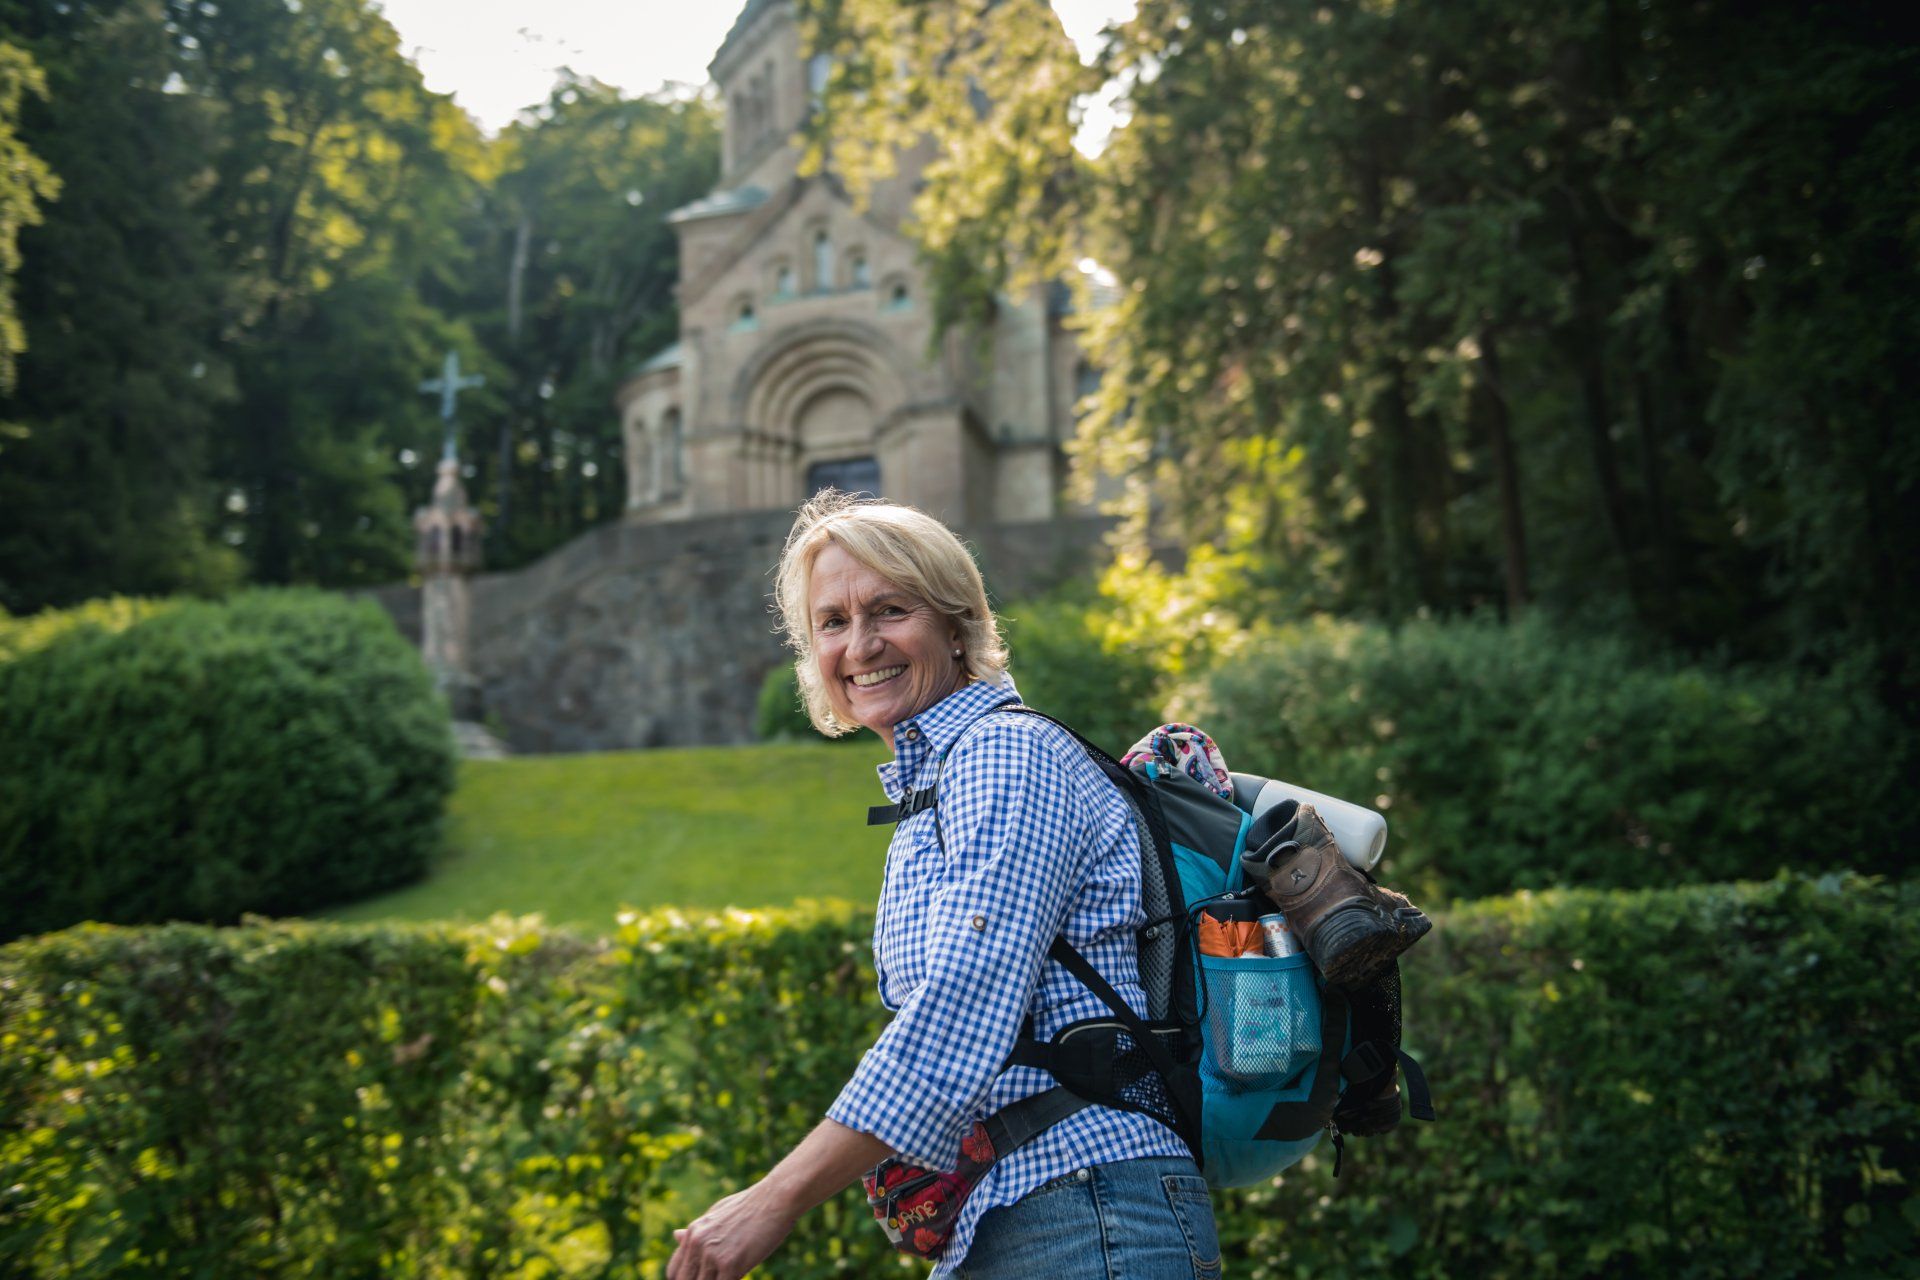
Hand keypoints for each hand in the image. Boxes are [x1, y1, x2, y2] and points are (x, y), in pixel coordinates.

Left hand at [667, 1184, 795, 1279]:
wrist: (776, 1198)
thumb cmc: (751, 1205)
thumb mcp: (717, 1214)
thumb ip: (697, 1230)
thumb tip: (676, 1235)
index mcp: (693, 1232)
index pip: (674, 1271)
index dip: (685, 1279)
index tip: (700, 1278)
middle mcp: (697, 1243)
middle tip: (717, 1277)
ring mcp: (712, 1255)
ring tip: (730, 1274)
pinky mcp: (730, 1264)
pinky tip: (742, 1275)